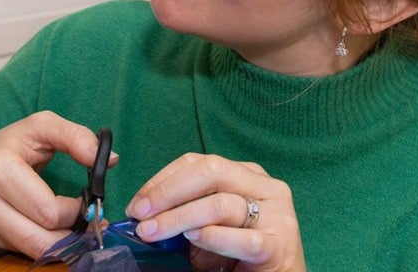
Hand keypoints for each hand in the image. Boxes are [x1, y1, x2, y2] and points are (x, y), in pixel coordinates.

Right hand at [0, 111, 116, 257]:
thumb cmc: (8, 144)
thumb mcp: (40, 127)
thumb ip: (76, 137)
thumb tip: (109, 160)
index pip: (50, 212)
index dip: (77, 211)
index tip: (86, 201)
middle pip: (42, 241)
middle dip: (73, 235)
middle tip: (87, 223)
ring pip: (32, 252)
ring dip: (59, 245)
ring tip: (72, 228)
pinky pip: (18, 253)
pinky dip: (38, 245)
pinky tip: (46, 231)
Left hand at [127, 153, 305, 271]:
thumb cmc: (241, 254)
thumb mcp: (210, 225)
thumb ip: (185, 213)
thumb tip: (145, 214)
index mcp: (246, 175)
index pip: (197, 163)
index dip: (162, 180)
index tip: (138, 202)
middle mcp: (265, 188)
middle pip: (210, 173)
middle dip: (168, 193)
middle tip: (141, 214)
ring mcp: (276, 215)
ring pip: (221, 204)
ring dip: (179, 218)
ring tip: (154, 232)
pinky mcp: (279, 246)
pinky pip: (242, 238)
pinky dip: (213, 238)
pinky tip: (193, 239)